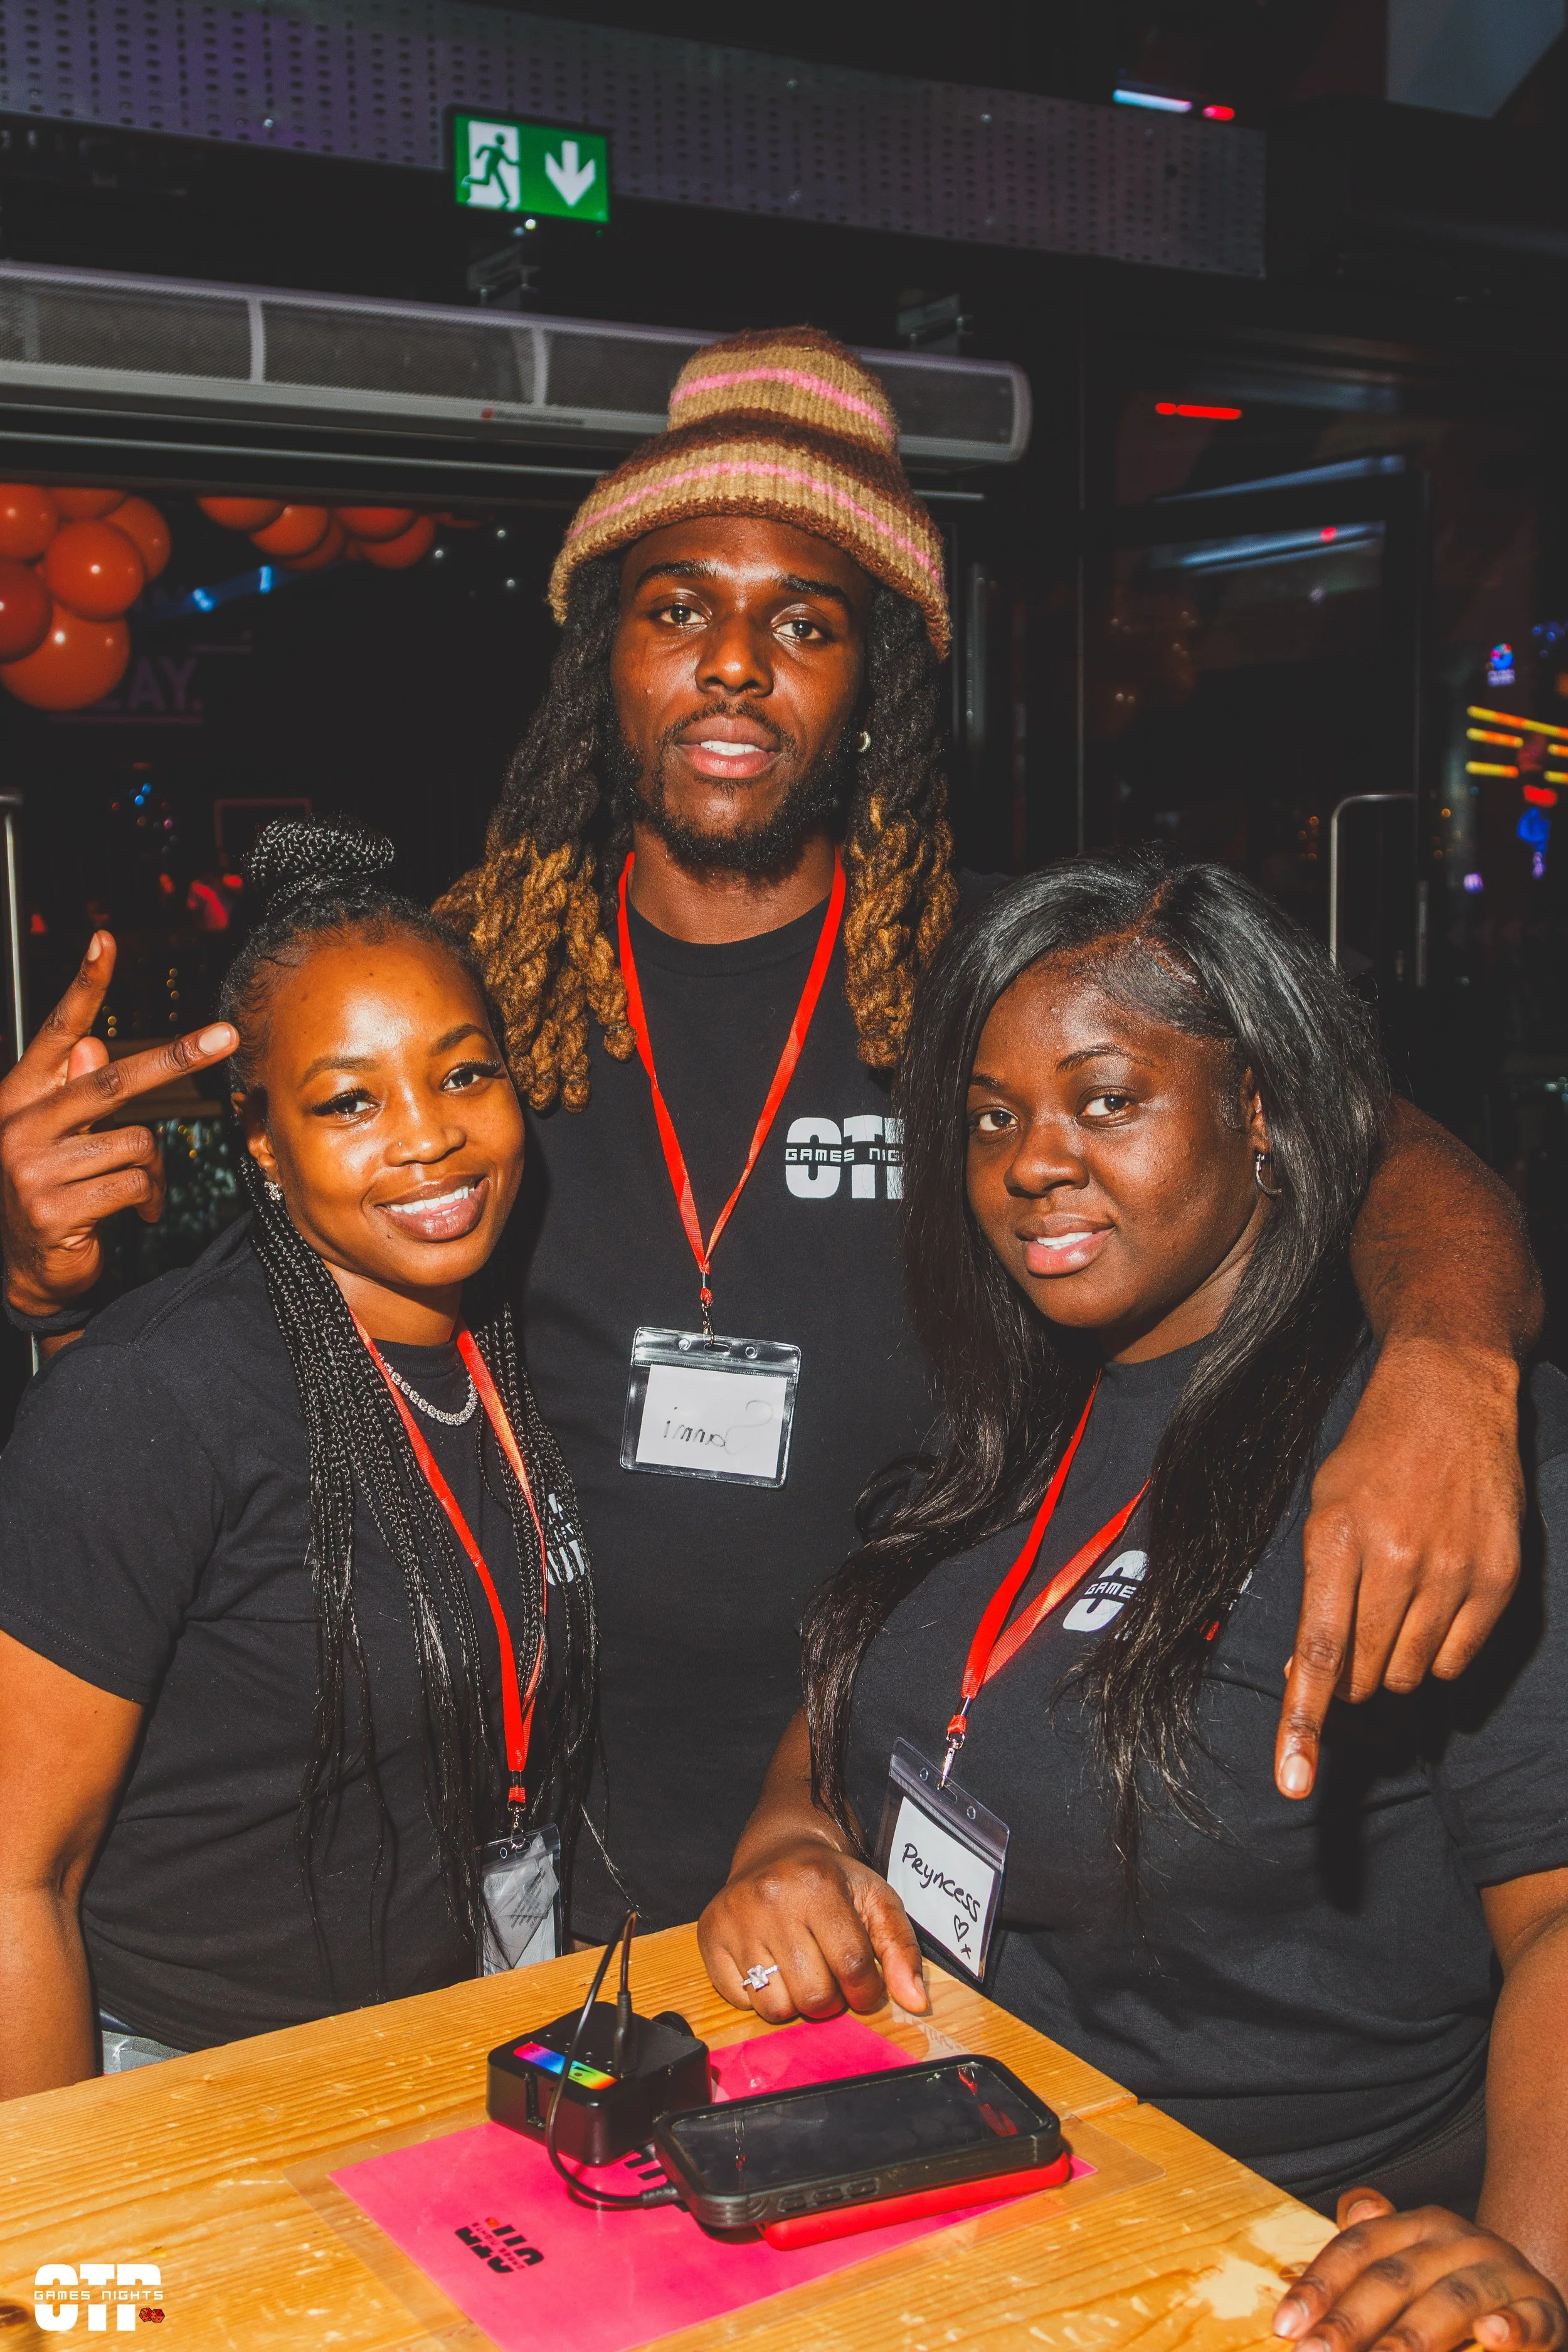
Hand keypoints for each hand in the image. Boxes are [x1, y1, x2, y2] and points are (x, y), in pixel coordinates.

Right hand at [0, 932, 235, 1314]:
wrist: (28, 1271)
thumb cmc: (56, 1192)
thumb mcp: (63, 1139)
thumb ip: (75, 1094)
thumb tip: (93, 1048)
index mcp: (20, 1098)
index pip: (56, 1032)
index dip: (84, 986)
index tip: (105, 940)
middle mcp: (17, 1124)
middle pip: (114, 1081)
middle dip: (177, 1059)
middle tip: (225, 1036)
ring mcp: (29, 1167)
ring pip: (137, 1143)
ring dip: (152, 1170)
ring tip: (129, 1192)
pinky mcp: (52, 1207)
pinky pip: (134, 1184)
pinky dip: (146, 1200)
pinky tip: (128, 1216)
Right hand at [698, 1837, 927, 2023]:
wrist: (777, 1850)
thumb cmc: (832, 1882)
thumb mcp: (876, 1901)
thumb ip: (901, 1950)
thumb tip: (917, 2003)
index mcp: (817, 1884)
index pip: (852, 1968)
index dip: (866, 1992)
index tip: (864, 1988)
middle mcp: (770, 1898)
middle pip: (813, 1996)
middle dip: (829, 1999)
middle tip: (828, 1973)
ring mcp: (735, 1918)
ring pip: (775, 2007)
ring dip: (794, 2001)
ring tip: (799, 1969)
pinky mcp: (709, 1935)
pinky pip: (739, 2000)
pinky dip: (759, 1995)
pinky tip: (769, 1963)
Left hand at [1273, 2189, 1565, 2351]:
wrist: (1528, 2291)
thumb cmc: (1451, 2285)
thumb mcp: (1410, 2261)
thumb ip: (1369, 2249)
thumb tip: (1346, 2208)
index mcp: (1418, 2225)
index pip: (1359, 2249)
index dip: (1320, 2286)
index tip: (1287, 2326)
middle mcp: (1457, 2240)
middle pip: (1396, 2277)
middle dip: (1352, 2322)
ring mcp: (1501, 2272)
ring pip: (1453, 2301)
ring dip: (1412, 2338)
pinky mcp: (1541, 2308)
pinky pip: (1528, 2318)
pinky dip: (1510, 2329)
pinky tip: (1489, 2337)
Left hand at [1275, 1339, 1521, 1799]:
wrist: (1448, 1398)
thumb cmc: (1371, 1457)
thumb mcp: (1321, 1511)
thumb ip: (1318, 1595)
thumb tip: (1314, 1678)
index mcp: (1336, 1540)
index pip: (1320, 1654)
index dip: (1304, 1725)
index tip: (1294, 1782)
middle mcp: (1397, 1558)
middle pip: (1368, 1673)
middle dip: (1356, 1673)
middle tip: (1360, 1624)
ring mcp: (1454, 1569)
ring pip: (1413, 1672)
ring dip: (1397, 1661)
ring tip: (1398, 1603)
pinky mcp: (1499, 1577)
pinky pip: (1459, 1657)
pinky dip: (1440, 1651)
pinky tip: (1434, 1606)